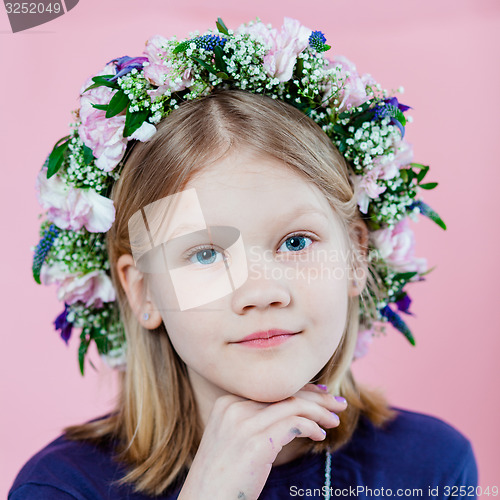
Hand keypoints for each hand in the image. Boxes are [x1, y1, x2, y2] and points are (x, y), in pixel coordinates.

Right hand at [178, 384, 347, 499]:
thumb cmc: (221, 476)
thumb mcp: (232, 439)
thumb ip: (253, 420)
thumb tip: (290, 412)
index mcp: (227, 402)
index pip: (272, 387)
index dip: (300, 388)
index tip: (321, 392)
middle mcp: (234, 407)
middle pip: (284, 392)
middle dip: (316, 396)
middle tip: (338, 402)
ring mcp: (244, 424)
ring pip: (293, 405)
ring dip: (320, 411)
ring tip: (335, 420)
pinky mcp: (257, 443)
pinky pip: (295, 425)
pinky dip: (312, 427)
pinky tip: (320, 436)